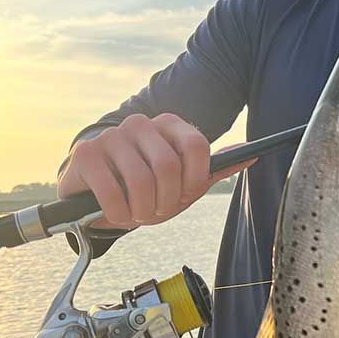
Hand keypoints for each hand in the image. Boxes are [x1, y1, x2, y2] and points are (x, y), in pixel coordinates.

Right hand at [56, 112, 256, 229]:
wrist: (96, 192)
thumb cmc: (146, 187)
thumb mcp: (183, 181)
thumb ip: (214, 168)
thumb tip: (252, 154)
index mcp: (169, 125)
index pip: (197, 146)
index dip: (194, 179)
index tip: (184, 195)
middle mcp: (140, 123)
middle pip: (169, 166)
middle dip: (166, 200)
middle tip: (157, 210)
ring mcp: (111, 136)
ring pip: (141, 181)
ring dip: (142, 210)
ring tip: (137, 213)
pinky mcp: (86, 154)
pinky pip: (112, 194)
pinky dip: (119, 214)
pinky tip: (118, 214)